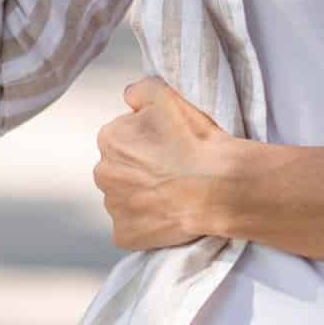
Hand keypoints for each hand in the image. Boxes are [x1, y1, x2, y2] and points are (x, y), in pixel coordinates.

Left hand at [95, 77, 247, 250]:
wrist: (220, 186)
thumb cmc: (195, 142)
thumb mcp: (167, 96)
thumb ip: (140, 90)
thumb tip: (129, 97)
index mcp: (109, 139)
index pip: (122, 137)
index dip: (147, 141)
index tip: (168, 146)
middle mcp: (103, 173)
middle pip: (120, 168)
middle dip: (140, 170)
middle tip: (171, 171)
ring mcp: (114, 207)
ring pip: (125, 198)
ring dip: (142, 196)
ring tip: (173, 193)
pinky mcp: (125, 234)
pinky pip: (131, 227)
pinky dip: (145, 223)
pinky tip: (168, 213)